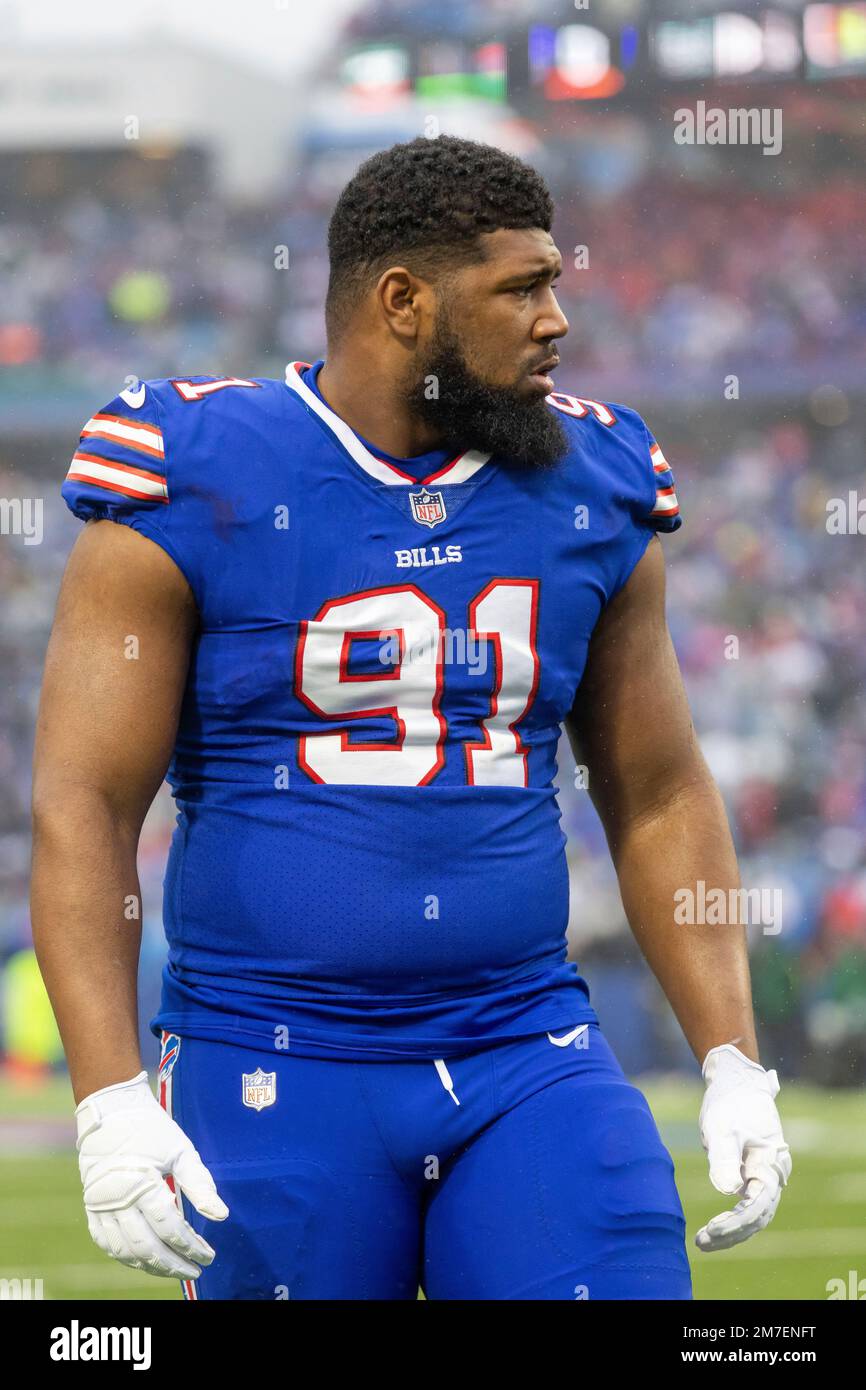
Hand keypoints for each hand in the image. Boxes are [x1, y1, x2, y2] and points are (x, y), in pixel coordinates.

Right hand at [76, 1070, 228, 1278]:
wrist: (111, 1110)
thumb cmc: (151, 1128)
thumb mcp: (181, 1150)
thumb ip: (200, 1184)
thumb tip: (221, 1216)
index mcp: (142, 1184)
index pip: (170, 1228)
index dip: (191, 1246)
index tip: (209, 1255)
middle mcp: (117, 1199)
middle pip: (147, 1247)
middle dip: (173, 1264)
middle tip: (195, 1271)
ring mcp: (100, 1205)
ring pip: (124, 1250)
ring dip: (149, 1266)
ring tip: (173, 1269)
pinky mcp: (91, 1205)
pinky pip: (105, 1241)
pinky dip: (124, 1255)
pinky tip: (143, 1260)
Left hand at [695, 1043, 791, 1252]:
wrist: (736, 1083)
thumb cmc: (729, 1104)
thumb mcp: (722, 1128)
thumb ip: (725, 1158)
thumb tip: (729, 1192)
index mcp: (771, 1163)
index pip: (757, 1205)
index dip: (735, 1222)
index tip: (711, 1229)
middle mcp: (774, 1174)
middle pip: (758, 1216)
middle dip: (732, 1234)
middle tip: (701, 1243)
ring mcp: (766, 1176)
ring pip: (755, 1215)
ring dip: (733, 1231)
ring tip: (703, 1242)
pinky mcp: (754, 1175)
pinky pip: (749, 1205)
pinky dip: (733, 1219)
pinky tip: (714, 1229)